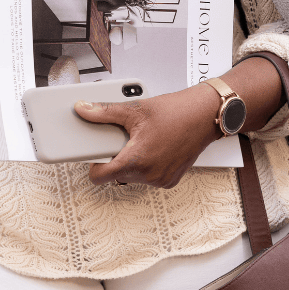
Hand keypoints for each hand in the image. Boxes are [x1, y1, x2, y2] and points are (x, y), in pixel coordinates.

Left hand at [74, 85, 221, 188]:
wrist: (205, 115)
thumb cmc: (176, 112)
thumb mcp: (134, 109)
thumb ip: (104, 112)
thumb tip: (83, 110)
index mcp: (137, 160)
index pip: (100, 177)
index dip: (93, 164)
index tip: (96, 153)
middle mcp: (149, 175)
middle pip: (116, 175)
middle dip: (116, 157)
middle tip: (125, 138)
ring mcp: (161, 180)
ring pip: (132, 176)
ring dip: (132, 161)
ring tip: (143, 140)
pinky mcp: (170, 180)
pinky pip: (148, 177)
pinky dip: (146, 164)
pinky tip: (154, 146)